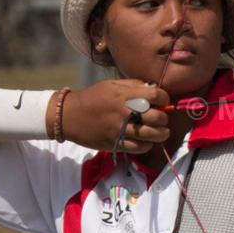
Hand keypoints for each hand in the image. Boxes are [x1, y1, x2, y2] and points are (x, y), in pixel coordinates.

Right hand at [47, 79, 170, 152]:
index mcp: (124, 95)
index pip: (156, 95)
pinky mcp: (115, 143)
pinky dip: (148, 145)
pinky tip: (147, 141)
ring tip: (163, 132)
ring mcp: (119, 129)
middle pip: (156, 117)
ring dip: (161, 134)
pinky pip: (139, 148)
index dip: (164, 98)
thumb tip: (154, 89)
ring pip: (150, 135)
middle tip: (162, 119)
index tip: (163, 100)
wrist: (69, 115)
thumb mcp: (112, 85)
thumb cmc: (93, 97)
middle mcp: (124, 112)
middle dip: (164, 118)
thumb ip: (134, 85)